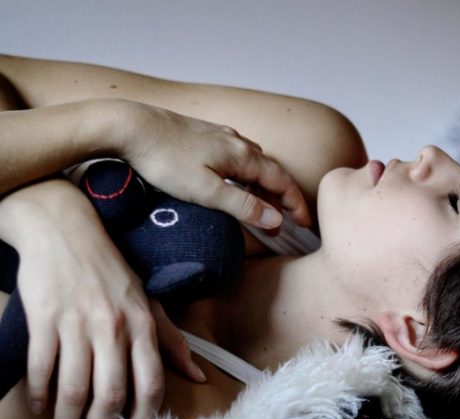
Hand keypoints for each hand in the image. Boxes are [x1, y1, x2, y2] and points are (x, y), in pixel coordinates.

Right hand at [0, 181, 200, 418]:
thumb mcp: (147, 301)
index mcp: (143, 323)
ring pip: (74, 387)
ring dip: (67, 417)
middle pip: (110, 393)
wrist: (64, 228)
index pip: (150, 382)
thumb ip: (172, 340)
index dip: (143, 416)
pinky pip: (41, 368)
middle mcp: (113, 326)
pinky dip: (39, 393)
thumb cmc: (111, 269)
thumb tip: (200, 377)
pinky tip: (39, 405)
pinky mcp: (44, 318)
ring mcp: (77, 323)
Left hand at [113, 100, 311, 231]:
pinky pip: (237, 156)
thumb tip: (276, 220)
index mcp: (242, 156)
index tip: (305, 225)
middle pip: (272, 172)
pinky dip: (247, 174)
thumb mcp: (206, 191)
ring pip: (254, 162)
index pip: (283, 182)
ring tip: (263, 207)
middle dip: (283, 198)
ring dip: (265, 186)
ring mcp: (220, 135)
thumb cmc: (163, 160)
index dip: (297, 205)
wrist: (128, 126)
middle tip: (288, 222)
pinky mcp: (203, 135)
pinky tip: (235, 181)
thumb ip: (243, 206)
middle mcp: (237, 142)